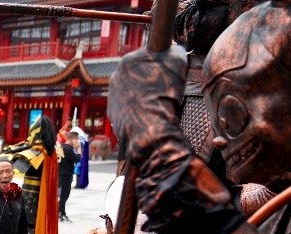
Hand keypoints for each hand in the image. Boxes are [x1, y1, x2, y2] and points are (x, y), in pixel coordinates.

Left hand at [107, 46, 186, 162]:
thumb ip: (174, 49)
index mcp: (128, 61)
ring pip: (134, 91)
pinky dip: (138, 110)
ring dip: (145, 95)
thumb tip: (173, 47)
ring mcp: (112, 95)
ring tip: (158, 104)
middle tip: (166, 90)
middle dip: (152, 80)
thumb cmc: (164, 94)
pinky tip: (148, 115)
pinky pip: (129, 107)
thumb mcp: (178, 61)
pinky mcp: (113, 113)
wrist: (148, 129)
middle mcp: (115, 76)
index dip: (162, 63)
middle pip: (140, 74)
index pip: (148, 57)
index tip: (168, 70)